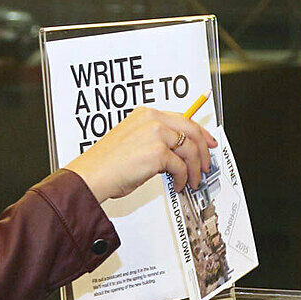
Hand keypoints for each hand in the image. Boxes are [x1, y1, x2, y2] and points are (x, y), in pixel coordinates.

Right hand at [65, 107, 216, 201]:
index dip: (200, 133)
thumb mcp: (134, 141)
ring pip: (190, 150)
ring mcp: (156, 134)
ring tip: (192, 181)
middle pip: (192, 130)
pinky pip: (181, 167)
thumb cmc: (107, 163)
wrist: (91, 175)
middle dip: (203, 151)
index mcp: (146, 114)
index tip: (208, 142)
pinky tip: (178, 185)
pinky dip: (183, 178)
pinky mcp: (157, 152)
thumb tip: (177, 153)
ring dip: (194, 169)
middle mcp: (152, 119)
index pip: (183, 119)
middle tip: (205, 165)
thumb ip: (156, 140)